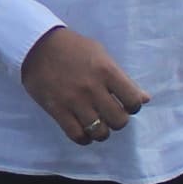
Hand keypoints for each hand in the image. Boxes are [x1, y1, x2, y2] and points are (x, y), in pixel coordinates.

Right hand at [16, 26, 148, 144]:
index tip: (125, 104)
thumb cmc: (74, 47)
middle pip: (118, 121)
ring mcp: (74, 101)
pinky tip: (84, 131)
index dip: (132, 107)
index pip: (133, 101)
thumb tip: (145, 99)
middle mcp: (93, 88)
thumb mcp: (102, 56)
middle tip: (110, 115)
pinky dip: (84, 138)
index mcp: (107, 72)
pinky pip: (77, 135)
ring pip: (99, 132)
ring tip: (97, 125)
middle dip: (118, 121)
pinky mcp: (57, 110)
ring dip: (101, 132)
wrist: (38, 45)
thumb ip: (123, 78)